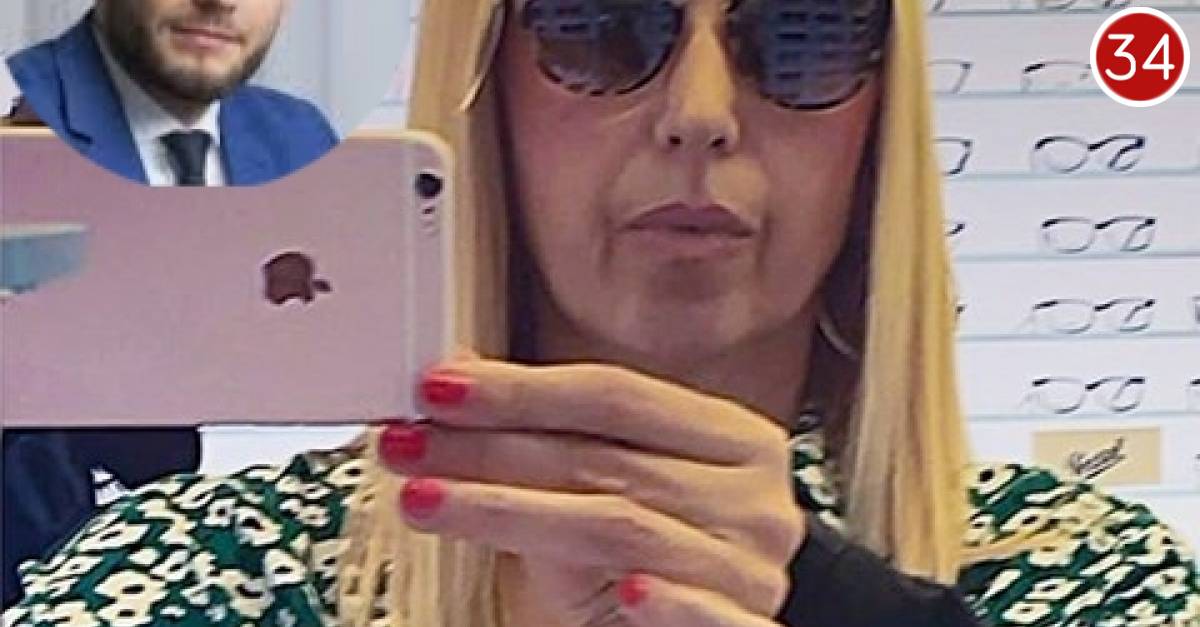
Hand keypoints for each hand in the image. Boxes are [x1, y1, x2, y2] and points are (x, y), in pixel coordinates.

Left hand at [379, 356, 805, 625]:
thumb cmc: (651, 558)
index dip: (520, 389)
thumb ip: (549, 438)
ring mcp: (752, 568)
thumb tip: (458, 378)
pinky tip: (620, 593)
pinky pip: (705, 614)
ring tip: (429, 501)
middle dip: (490, 450)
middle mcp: (751, 498)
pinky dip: (664, 602)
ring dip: (510, 513)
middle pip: (604, 459)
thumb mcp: (604, 493)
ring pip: (621, 528)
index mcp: (731, 440)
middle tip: (409, 445)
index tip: (439, 388)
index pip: (616, 396)